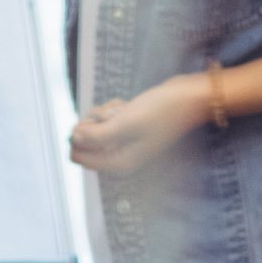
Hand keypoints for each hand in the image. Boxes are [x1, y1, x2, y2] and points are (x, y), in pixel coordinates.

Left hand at [69, 74, 212, 175]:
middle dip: (94, 122)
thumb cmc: (161, 111)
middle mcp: (121, 157)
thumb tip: (73, 138)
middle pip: (85, 141)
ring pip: (96, 127)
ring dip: (104, 113)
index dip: (78, 135)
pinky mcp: (129, 130)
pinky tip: (126, 105)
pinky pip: (108, 119)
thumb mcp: (125, 122)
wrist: (188, 99)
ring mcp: (125, 143)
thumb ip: (97, 135)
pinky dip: (113, 110)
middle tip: (111, 113)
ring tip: (123, 108)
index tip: (94, 121)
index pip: (78, 157)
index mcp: (119, 163)